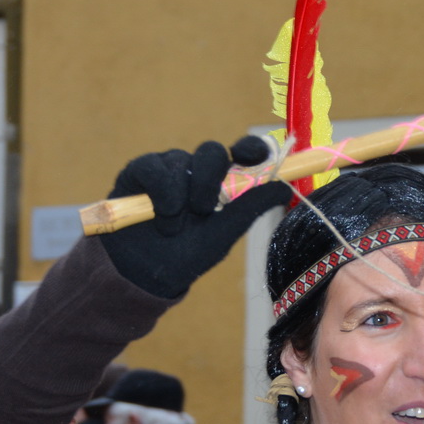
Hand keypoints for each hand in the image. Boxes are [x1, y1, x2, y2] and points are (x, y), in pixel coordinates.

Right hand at [99, 138, 291, 298]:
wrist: (144, 274)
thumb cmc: (187, 255)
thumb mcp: (222, 236)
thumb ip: (249, 210)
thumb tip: (283, 189)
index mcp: (223, 183)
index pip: (243, 152)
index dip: (251, 148)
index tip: (251, 156)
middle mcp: (197, 170)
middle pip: (211, 151)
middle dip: (208, 179)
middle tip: (203, 210)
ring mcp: (169, 168)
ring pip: (180, 162)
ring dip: (178, 199)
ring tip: (170, 228)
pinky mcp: (140, 170)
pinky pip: (152, 166)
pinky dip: (159, 192)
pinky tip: (157, 214)